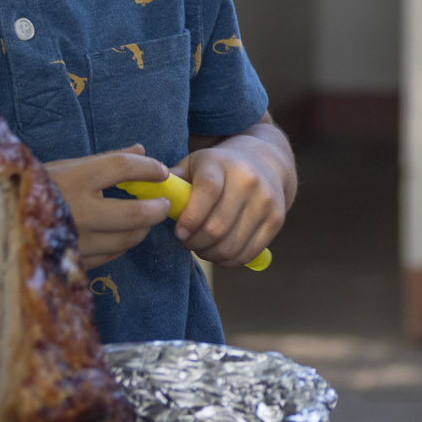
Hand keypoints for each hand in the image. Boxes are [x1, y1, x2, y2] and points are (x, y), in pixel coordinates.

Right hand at [46, 145, 165, 267]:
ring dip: (142, 227)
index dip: (148, 168)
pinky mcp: (74, 260)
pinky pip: (112, 254)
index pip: (122, 168)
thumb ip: (106, 161)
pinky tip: (119, 233)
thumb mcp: (66, 167)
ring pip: (128, 238)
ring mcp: (76, 239)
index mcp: (73, 179)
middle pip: (136, 213)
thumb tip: (141, 149)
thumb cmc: (33, 187)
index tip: (161, 171)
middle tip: (163, 202)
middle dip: (157, 208)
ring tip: (143, 217)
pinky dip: (122, 243)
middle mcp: (77, 210)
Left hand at [172, 133, 291, 266]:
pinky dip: (228, 260)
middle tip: (187, 241)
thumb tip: (144, 198)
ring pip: (231, 246)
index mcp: (221, 165)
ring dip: (210, 254)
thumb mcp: (194, 164)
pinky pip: (248, 253)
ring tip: (201, 246)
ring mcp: (265, 201)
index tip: (178, 232)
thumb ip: (171, 181)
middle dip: (194, 242)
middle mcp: (248, 181)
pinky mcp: (277, 219)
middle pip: (216, 228)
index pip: (206, 194)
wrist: (265, 161)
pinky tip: (219, 251)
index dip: (189, 219)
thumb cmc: (218, 168)